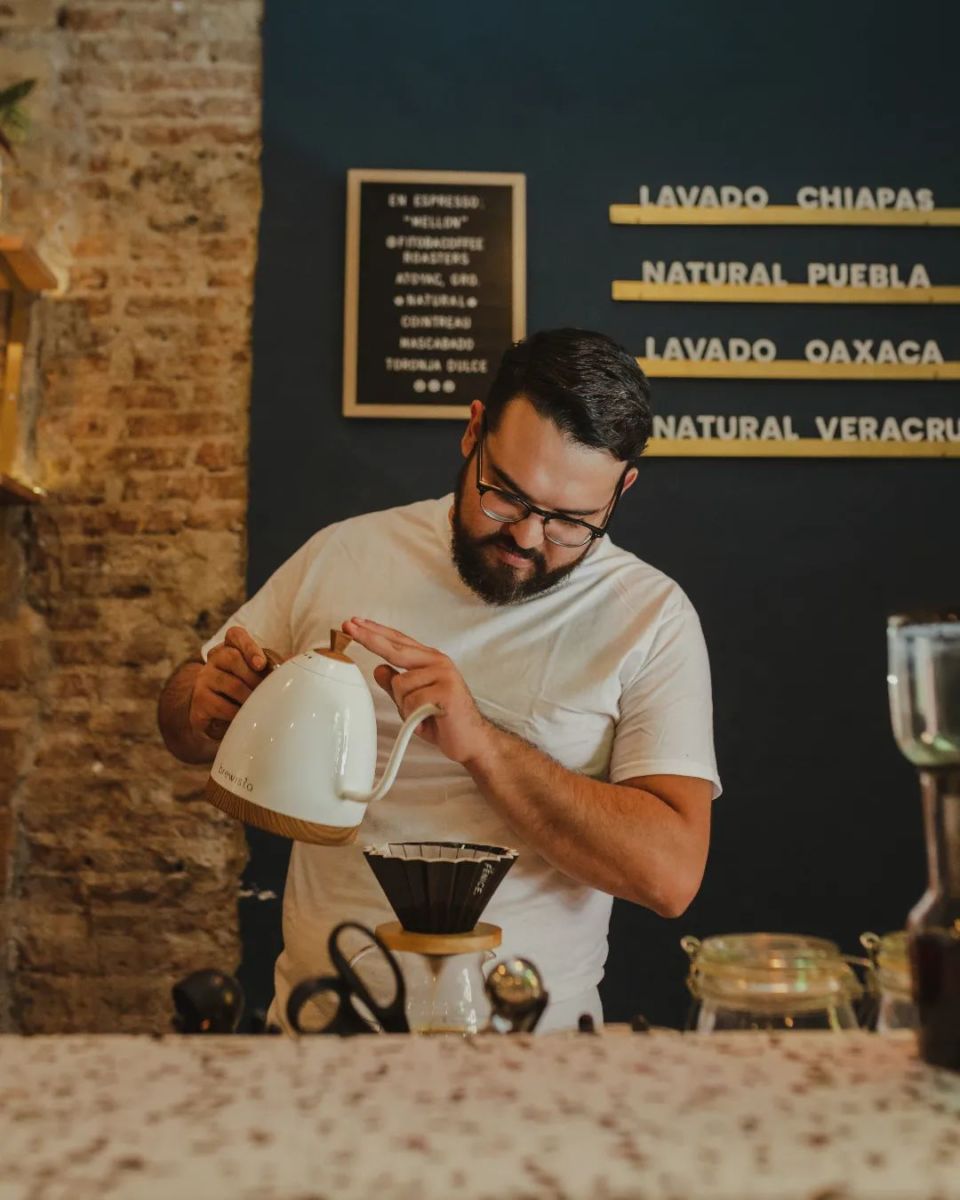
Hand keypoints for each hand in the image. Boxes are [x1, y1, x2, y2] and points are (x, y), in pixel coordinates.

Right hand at [190, 626, 273, 740]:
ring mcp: (203, 679)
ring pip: (230, 684)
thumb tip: (295, 666)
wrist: (216, 715)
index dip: (249, 647)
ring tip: (258, 705)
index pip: (235, 635)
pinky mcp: (199, 701)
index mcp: (229, 647)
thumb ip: (272, 667)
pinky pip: (222, 706)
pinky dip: (238, 713)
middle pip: (232, 657)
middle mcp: (214, 660)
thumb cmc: (244, 689)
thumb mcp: (258, 674)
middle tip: (264, 690)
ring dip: (249, 697)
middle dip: (253, 676)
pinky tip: (244, 717)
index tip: (261, 664)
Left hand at [342, 617, 492, 767]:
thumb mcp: (412, 701)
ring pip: (400, 684)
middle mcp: (437, 662)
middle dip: (369, 638)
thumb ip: (395, 684)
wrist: (471, 740)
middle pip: (395, 648)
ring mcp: (443, 674)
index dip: (376, 631)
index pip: (398, 641)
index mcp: (430, 661)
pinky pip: (411, 701)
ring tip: (422, 714)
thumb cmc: (443, 720)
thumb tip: (378, 668)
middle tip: (349, 626)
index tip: (355, 622)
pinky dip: (414, 715)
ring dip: (405, 706)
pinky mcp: (445, 691)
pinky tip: (430, 718)